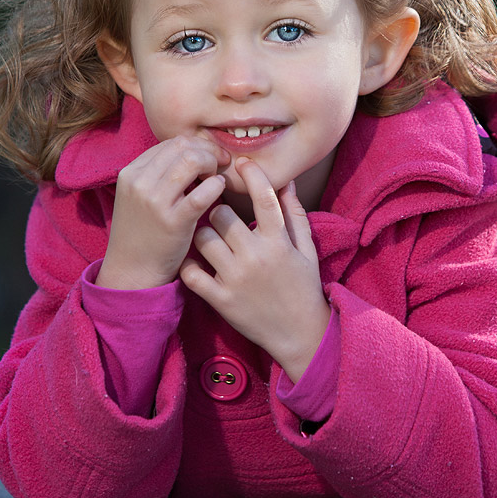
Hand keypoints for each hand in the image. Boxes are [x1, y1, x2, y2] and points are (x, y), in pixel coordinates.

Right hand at [96, 135, 229, 289]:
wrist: (132, 270)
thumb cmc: (144, 231)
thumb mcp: (140, 195)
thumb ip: (160, 173)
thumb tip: (196, 152)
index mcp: (131, 172)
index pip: (172, 143)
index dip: (198, 145)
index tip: (211, 157)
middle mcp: (140, 182)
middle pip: (184, 146)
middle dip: (208, 151)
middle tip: (220, 165)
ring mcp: (154, 202)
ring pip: (192, 161)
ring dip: (212, 166)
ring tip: (216, 179)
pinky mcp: (173, 222)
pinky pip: (202, 193)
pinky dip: (216, 186)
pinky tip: (219, 191)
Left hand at [181, 158, 329, 381]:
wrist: (300, 333)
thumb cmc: (303, 287)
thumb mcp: (307, 249)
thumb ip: (295, 214)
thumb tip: (287, 182)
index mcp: (279, 242)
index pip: (263, 197)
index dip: (251, 175)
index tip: (241, 163)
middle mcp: (256, 257)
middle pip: (220, 214)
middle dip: (217, 209)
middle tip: (218, 214)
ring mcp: (236, 279)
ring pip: (202, 238)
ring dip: (202, 234)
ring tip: (209, 239)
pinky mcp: (221, 300)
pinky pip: (192, 273)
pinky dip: (189, 264)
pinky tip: (196, 262)